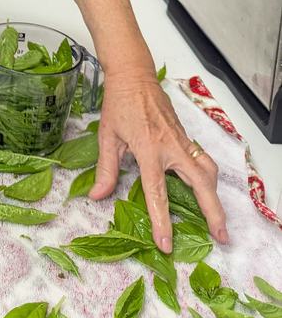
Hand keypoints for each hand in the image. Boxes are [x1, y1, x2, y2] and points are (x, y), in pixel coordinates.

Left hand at [88, 71, 228, 251]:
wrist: (133, 75)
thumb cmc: (118, 103)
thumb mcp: (107, 136)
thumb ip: (105, 169)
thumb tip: (97, 196)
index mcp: (148, 148)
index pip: (157, 191)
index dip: (161, 220)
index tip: (166, 243)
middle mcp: (171, 146)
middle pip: (201, 183)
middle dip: (213, 212)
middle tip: (220, 237)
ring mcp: (181, 140)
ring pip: (207, 171)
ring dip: (214, 195)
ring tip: (217, 219)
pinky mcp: (185, 136)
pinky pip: (202, 160)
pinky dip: (208, 179)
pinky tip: (205, 192)